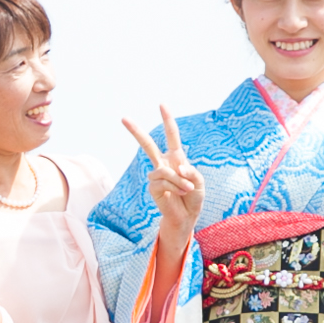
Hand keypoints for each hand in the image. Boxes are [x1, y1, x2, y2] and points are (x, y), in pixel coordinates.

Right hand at [122, 105, 205, 246]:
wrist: (187, 217)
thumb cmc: (193, 197)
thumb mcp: (200, 182)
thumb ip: (192, 172)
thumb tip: (176, 167)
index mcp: (176, 158)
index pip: (171, 136)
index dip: (167, 120)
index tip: (162, 105)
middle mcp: (164, 164)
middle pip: (147, 145)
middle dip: (135, 131)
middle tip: (123, 117)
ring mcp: (157, 176)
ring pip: (164, 170)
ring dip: (178, 180)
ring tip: (187, 189)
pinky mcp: (153, 188)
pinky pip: (163, 181)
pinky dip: (175, 186)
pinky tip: (180, 193)